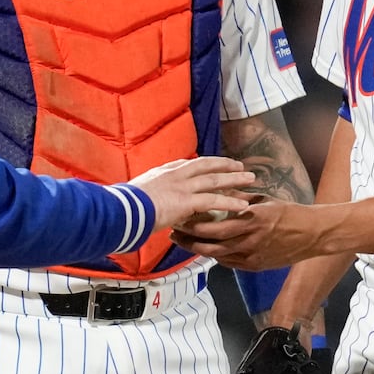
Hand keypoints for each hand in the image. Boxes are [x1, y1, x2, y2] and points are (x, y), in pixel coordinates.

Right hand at [132, 157, 255, 232]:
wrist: (122, 209)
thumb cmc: (124, 205)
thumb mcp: (136, 194)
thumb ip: (148, 196)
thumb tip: (146, 204)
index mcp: (163, 171)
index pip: (188, 164)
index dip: (204, 164)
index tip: (214, 164)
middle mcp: (175, 174)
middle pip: (206, 165)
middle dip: (225, 165)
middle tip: (241, 166)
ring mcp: (182, 186)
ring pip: (215, 180)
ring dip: (235, 179)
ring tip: (251, 180)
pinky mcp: (187, 200)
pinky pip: (214, 200)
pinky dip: (231, 202)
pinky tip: (243, 205)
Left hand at [170, 199, 326, 269]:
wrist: (314, 234)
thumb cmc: (290, 213)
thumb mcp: (264, 201)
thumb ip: (241, 200)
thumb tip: (220, 194)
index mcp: (251, 220)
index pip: (214, 227)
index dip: (194, 226)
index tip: (181, 218)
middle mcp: (250, 240)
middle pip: (211, 245)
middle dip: (189, 240)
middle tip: (174, 234)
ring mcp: (253, 256)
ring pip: (217, 256)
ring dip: (198, 250)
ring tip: (184, 243)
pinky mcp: (256, 266)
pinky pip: (229, 263)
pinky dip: (215, 256)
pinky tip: (205, 250)